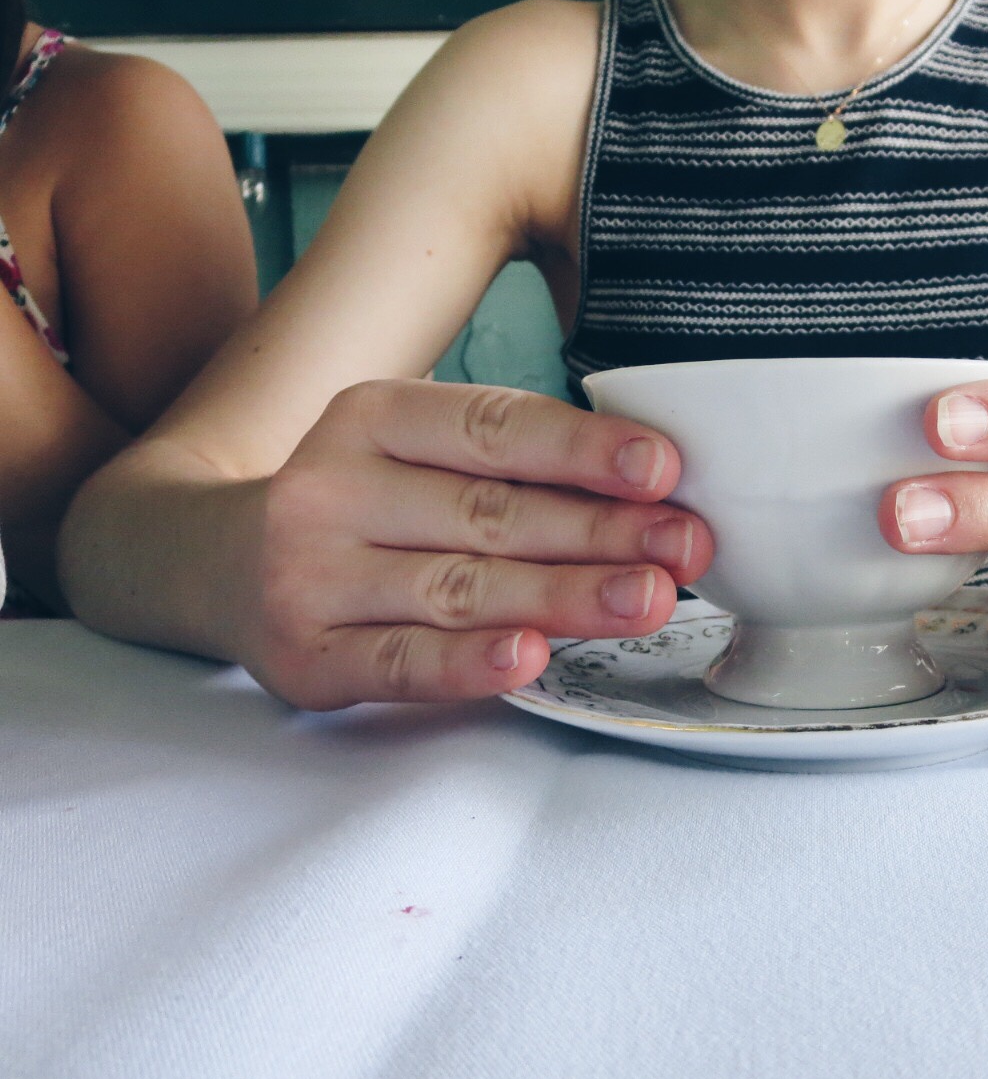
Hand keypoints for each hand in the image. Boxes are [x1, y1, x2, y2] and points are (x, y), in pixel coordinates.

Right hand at [251, 379, 712, 708]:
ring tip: (646, 599)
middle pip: (489, 513)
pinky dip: (467, 663)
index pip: (493, 427)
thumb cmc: (360, 504)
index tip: (663, 468)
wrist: (212, 561)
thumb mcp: (413, 451)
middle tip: (684, 547)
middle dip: (600, 531)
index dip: (582, 449)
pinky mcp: (305, 657)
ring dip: (563, 596)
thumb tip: (654, 489)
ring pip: (458, 587)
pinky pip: (399, 662)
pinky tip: (529, 657)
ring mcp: (311, 575)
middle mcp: (333, 487)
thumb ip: (510, 464)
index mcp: (372, 416)